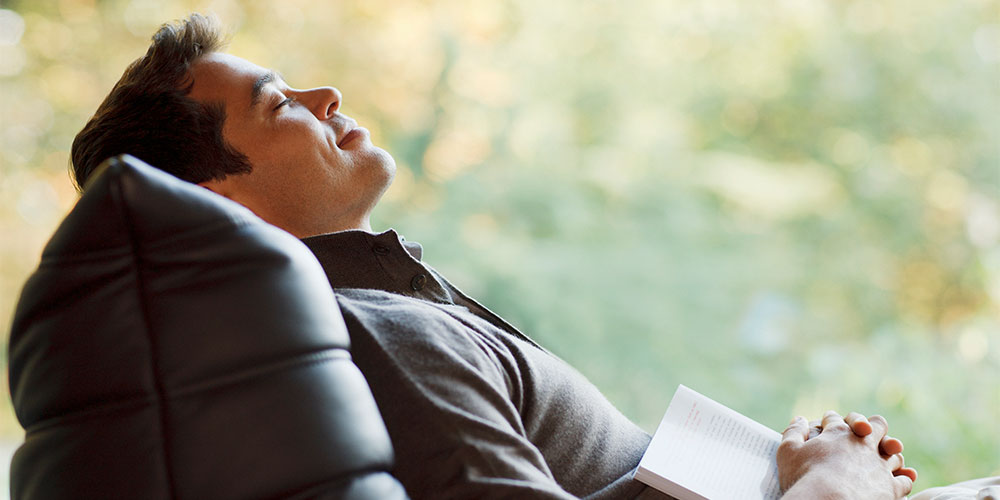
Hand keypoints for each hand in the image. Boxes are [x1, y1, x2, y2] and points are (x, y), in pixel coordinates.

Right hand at [778, 411, 914, 498]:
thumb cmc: (804, 477)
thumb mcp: (788, 451)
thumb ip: (793, 432)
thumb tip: (798, 419)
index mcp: (837, 432)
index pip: (836, 419)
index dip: (831, 421)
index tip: (827, 427)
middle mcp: (862, 443)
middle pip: (877, 425)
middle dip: (873, 428)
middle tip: (867, 436)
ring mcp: (879, 464)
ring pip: (894, 454)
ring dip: (890, 456)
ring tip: (884, 462)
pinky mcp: (891, 486)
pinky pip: (904, 480)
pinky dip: (902, 479)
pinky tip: (896, 482)